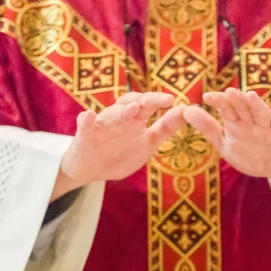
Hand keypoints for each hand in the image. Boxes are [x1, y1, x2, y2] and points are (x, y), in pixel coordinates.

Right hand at [52, 92, 185, 199]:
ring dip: (122, 111)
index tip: (174, 101)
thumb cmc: (120, 154)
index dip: (159, 102)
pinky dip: (86, 120)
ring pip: (112, 114)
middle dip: (145, 101)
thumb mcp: (147, 143)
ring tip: (133, 108)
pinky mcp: (86, 135)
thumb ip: (164, 129)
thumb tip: (185, 111)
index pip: (148, 106)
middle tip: (159, 101)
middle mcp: (120, 119)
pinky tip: (89, 116)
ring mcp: (103, 126)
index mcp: (135, 121)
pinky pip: (85, 125)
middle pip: (132, 104)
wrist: (91, 169)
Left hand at [183, 88, 270, 181]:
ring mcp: (268, 129)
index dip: (219, 102)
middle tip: (229, 92)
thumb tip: (186, 111)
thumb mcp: (225, 142)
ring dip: (257, 105)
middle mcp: (253, 122)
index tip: (207, 97)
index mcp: (238, 123)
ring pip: (262, 114)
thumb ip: (208, 128)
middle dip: (237, 100)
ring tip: (250, 96)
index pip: (227, 109)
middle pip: (244, 109)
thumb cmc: (250, 152)